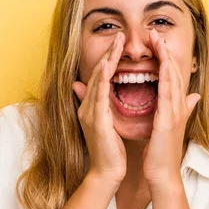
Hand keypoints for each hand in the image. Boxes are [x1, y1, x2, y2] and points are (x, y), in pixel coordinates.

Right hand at [73, 32, 126, 187]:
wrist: (107, 173)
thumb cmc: (111, 151)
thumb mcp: (107, 125)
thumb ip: (104, 108)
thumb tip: (102, 97)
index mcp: (93, 107)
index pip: (102, 77)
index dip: (110, 59)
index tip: (121, 43)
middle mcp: (88, 106)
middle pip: (98, 74)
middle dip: (109, 53)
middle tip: (120, 35)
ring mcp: (90, 113)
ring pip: (98, 80)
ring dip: (107, 60)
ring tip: (117, 44)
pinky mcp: (96, 121)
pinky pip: (99, 96)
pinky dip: (103, 80)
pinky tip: (108, 67)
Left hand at [143, 29, 200, 187]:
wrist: (162, 174)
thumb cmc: (161, 153)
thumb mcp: (169, 127)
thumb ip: (181, 110)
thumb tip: (193, 97)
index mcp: (176, 107)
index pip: (172, 76)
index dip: (166, 58)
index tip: (156, 42)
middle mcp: (179, 107)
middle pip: (174, 72)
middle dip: (165, 51)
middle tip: (155, 32)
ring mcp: (176, 113)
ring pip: (172, 79)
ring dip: (165, 57)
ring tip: (157, 40)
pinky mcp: (169, 120)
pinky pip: (168, 94)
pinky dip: (167, 77)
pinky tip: (163, 64)